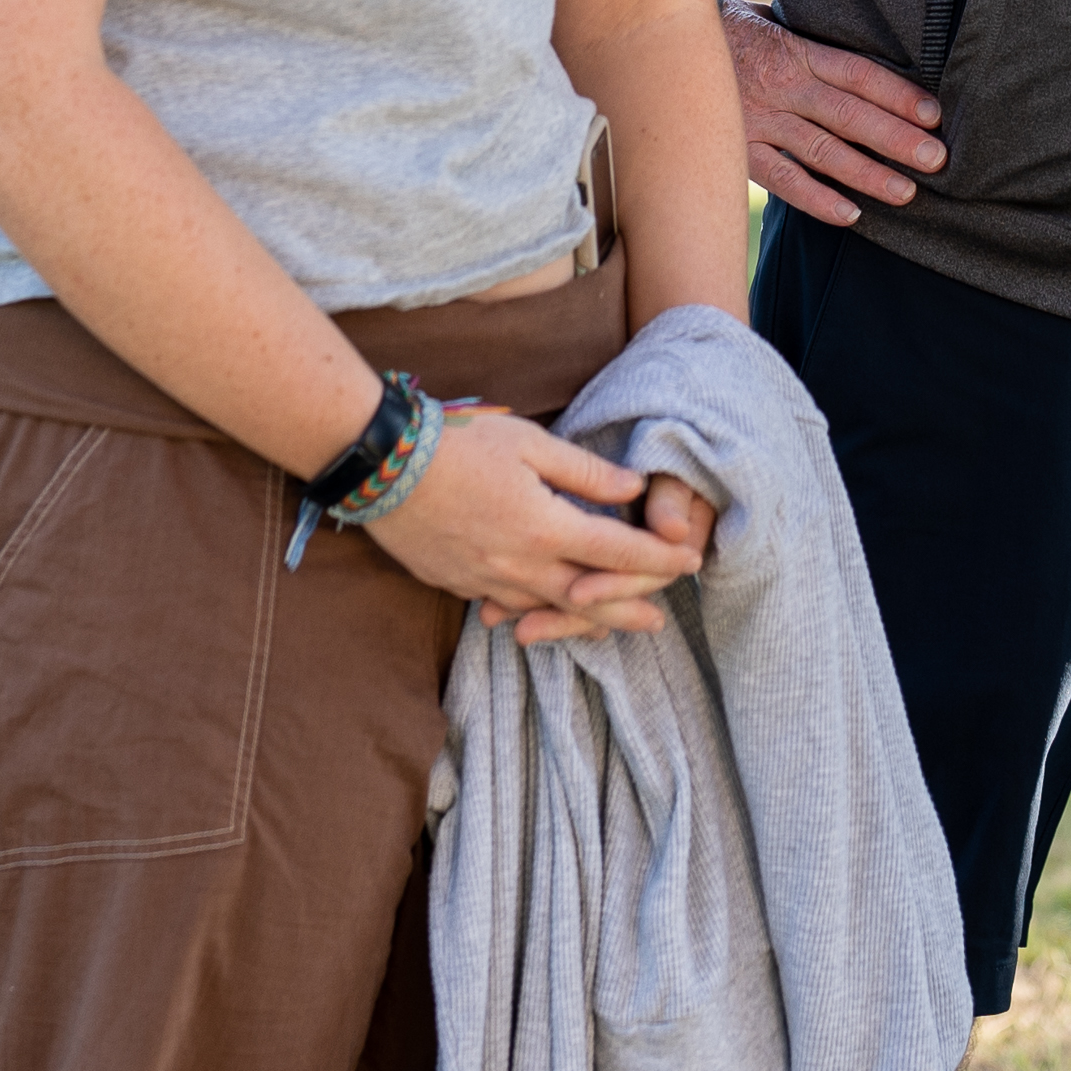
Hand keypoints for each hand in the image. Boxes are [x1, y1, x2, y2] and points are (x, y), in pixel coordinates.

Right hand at [364, 412, 706, 624]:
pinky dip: (537, 615)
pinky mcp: (457, 584)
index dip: (658, 560)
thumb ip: (586, 473)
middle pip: (589, 597)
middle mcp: (520, 566)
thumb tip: (634, 489)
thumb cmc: (459, 444)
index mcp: (545, 527)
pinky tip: (547, 615)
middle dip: (629, 610)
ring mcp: (486, 581)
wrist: (382, 466)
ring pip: (547, 611)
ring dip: (586, 620)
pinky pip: (509, 608)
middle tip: (661, 622)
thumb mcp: (530, 444)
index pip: (618, 552)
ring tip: (613, 627)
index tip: (688, 562)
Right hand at [726, 0, 941, 223]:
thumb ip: (810, 37)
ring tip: (905, 192)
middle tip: (936, 158)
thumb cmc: (729, 32)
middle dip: (895, 138)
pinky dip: (815, 198)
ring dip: (866, 174)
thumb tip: (862, 38)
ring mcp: (758, 120)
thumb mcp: (771, 19)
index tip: (933, 114)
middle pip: (848, 114)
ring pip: (821, 151)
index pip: (857, 74)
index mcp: (796, 51)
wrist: (662, 44)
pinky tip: (849, 214)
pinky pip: (780, 178)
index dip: (897, 93)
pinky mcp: (736, 149)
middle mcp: (782, 86)